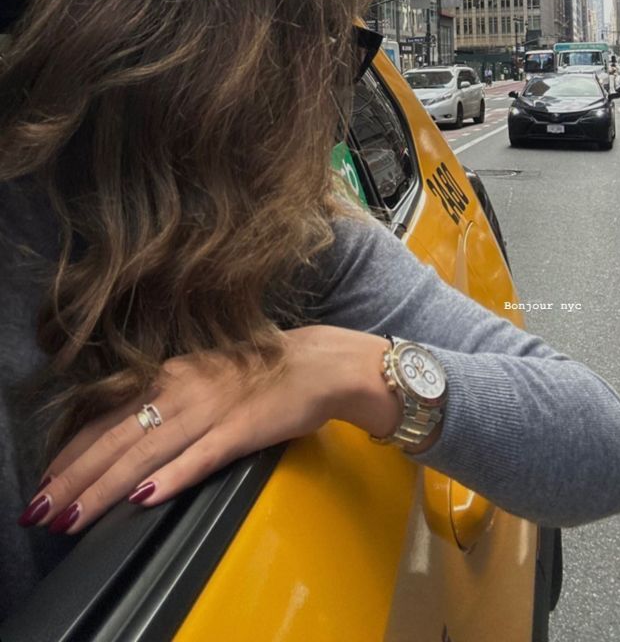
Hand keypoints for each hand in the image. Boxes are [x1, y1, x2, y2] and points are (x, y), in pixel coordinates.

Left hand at [18, 326, 400, 534]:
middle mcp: (181, 388)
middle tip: (42, 510)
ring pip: (145, 452)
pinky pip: (199, 457)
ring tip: (74, 517)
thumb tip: (125, 438)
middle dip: (74, 478)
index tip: (44, 483)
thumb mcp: (202, 378)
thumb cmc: (259, 372)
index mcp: (169, 376)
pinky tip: (144, 499)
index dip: (71, 452)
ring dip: (105, 487)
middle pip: (115, 438)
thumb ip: (166, 402)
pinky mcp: (240, 429)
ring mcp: (210, 409)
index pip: (106, 416)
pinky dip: (169, 478)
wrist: (317, 362)